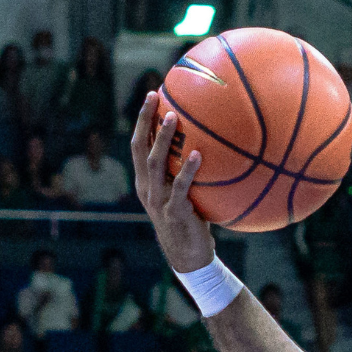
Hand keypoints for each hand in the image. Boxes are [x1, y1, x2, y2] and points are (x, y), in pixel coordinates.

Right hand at [131, 90, 214, 273]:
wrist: (188, 256)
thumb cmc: (191, 221)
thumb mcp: (186, 193)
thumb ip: (190, 173)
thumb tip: (213, 145)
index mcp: (146, 182)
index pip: (138, 145)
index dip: (142, 120)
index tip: (151, 95)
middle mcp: (147, 188)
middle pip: (139, 148)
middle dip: (145, 121)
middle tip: (155, 96)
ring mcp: (158, 200)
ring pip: (154, 164)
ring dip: (163, 139)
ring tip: (174, 117)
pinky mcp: (174, 212)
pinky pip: (179, 187)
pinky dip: (187, 170)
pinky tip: (198, 155)